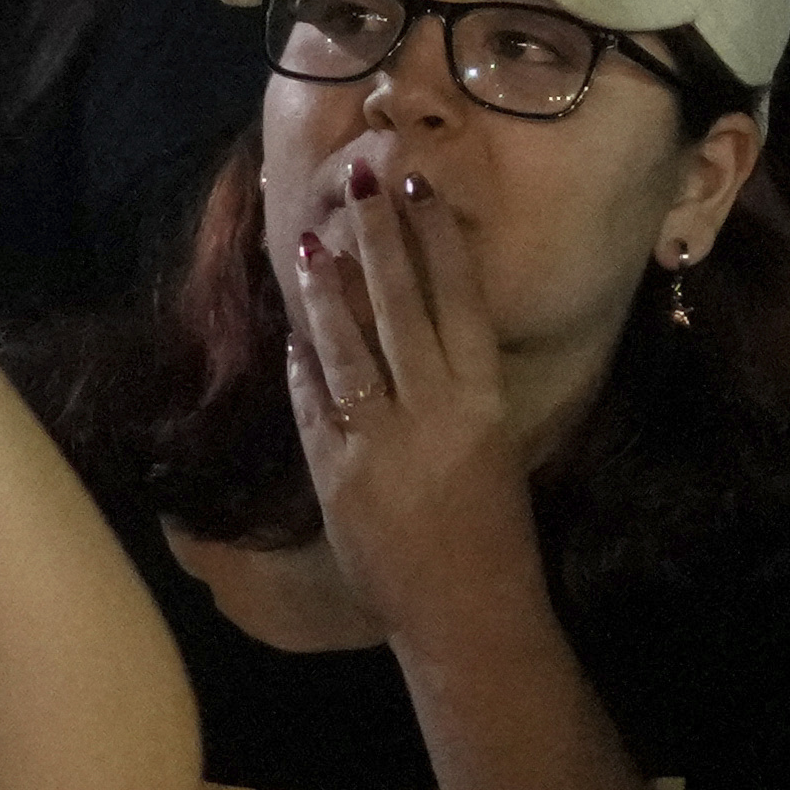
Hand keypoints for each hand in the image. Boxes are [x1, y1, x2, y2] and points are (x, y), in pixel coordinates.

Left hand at [275, 166, 542, 642]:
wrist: (465, 612)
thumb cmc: (494, 531)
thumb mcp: (495, 448)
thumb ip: (461, 391)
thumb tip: (427, 331)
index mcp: (483, 403)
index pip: (457, 299)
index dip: (435, 237)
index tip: (418, 184)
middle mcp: (431, 413)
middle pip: (399, 306)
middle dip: (377, 238)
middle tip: (360, 178)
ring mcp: (378, 443)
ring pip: (346, 348)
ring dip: (325, 291)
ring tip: (308, 241)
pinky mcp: (336, 477)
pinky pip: (313, 405)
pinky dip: (303, 367)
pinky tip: (293, 334)